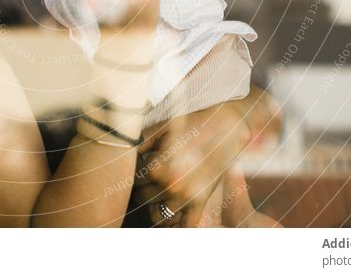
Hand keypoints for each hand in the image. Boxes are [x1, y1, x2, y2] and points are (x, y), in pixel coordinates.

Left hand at [133, 101, 251, 226]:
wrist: (228, 127)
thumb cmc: (193, 123)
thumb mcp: (162, 128)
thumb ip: (139, 143)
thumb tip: (122, 155)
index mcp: (158, 167)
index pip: (131, 178)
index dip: (132, 170)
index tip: (139, 164)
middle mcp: (171, 186)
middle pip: (140, 197)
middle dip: (141, 186)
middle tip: (148, 176)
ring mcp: (187, 197)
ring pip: (157, 215)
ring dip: (153, 205)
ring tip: (157, 192)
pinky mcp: (201, 203)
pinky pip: (184, 226)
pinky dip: (176, 223)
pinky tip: (172, 211)